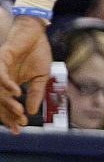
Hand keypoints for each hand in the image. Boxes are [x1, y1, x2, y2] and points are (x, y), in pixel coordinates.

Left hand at [0, 16, 50, 132]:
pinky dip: (7, 85)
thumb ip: (36, 93)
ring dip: (8, 104)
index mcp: (11, 86)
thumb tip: (33, 111)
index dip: (12, 118)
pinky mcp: (1, 61)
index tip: (20, 128)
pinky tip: (17, 92)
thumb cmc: (38, 52)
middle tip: (19, 124)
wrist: (36, 33)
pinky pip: (1, 76)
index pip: (8, 105)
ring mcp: (1, 72)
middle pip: (1, 102)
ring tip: (19, 111)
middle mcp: (3, 81)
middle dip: (9, 115)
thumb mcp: (41, 77)